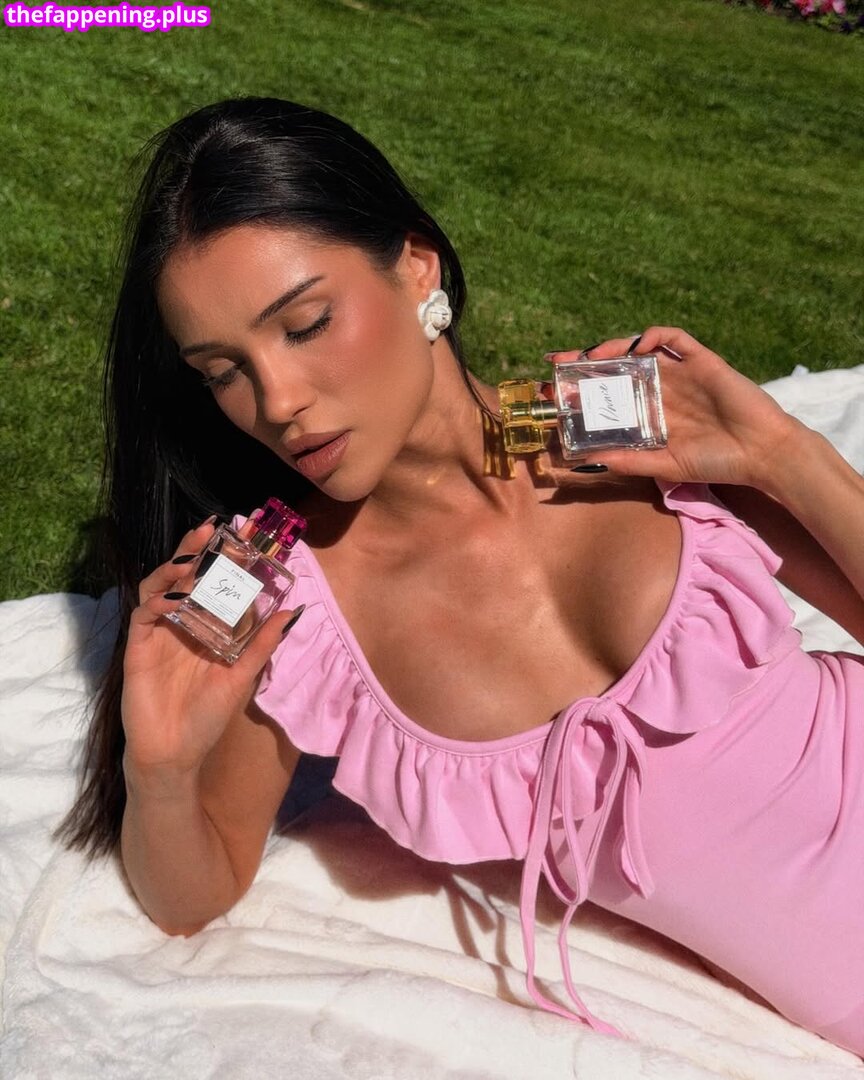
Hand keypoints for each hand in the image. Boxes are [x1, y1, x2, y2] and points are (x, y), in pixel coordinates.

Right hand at [121, 517, 299, 779]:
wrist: (174, 754)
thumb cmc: (208, 717)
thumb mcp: (242, 675)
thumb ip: (262, 642)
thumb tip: (293, 609)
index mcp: (209, 627)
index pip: (219, 583)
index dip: (231, 558)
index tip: (249, 532)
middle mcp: (184, 623)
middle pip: (189, 576)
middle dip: (201, 549)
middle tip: (217, 527)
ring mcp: (160, 633)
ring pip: (162, 586)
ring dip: (176, 566)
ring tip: (194, 549)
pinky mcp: (138, 648)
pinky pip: (143, 615)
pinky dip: (156, 601)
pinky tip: (171, 597)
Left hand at [548, 327, 802, 488]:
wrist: (760, 452)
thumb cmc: (715, 462)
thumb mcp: (663, 465)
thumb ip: (627, 461)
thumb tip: (585, 460)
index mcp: (650, 414)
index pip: (609, 396)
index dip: (583, 389)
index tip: (554, 390)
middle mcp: (661, 390)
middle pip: (616, 369)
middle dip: (587, 364)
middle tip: (559, 364)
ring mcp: (680, 373)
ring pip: (639, 351)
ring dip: (613, 348)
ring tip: (590, 354)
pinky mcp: (701, 361)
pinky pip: (674, 339)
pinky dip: (653, 336)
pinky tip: (637, 347)